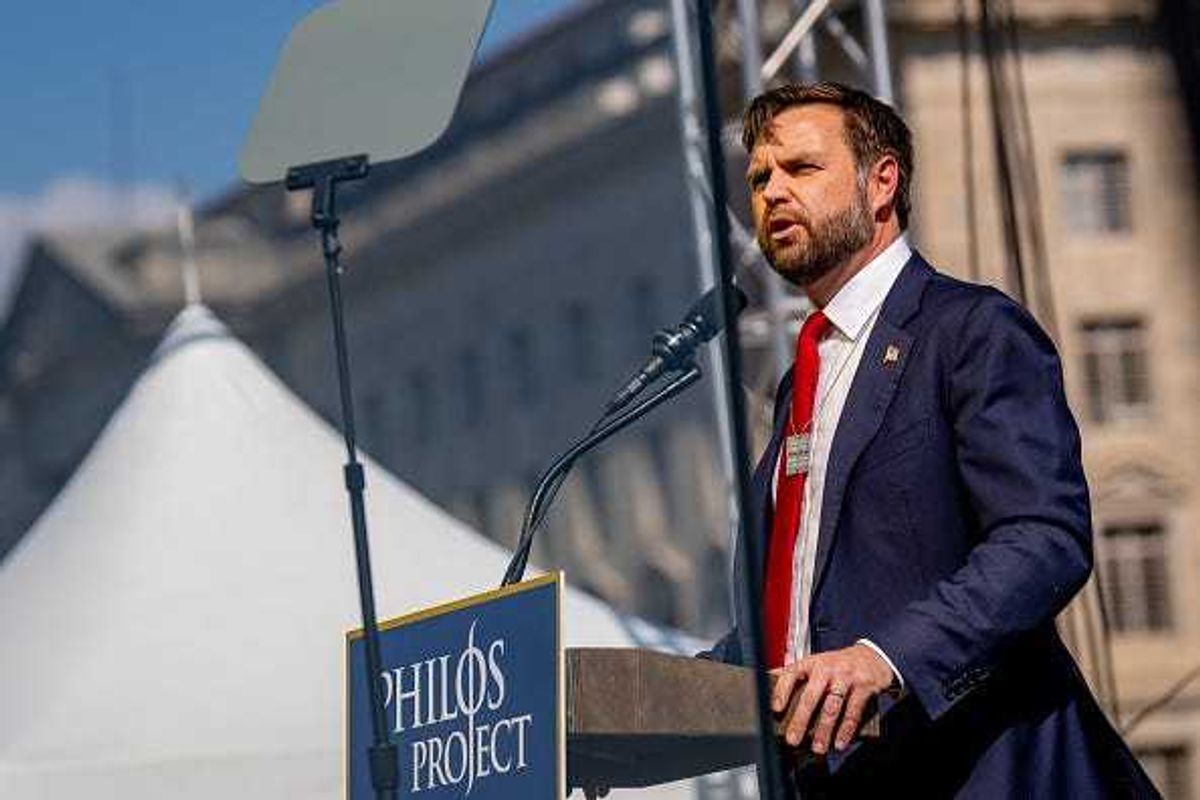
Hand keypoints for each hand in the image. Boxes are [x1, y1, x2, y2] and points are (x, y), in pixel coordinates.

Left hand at [771, 643, 893, 754]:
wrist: (872, 656)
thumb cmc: (838, 664)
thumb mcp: (816, 663)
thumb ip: (796, 673)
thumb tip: (766, 681)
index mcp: (811, 663)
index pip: (792, 674)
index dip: (782, 691)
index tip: (775, 709)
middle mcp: (827, 668)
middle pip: (811, 696)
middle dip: (800, 720)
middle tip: (792, 739)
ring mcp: (846, 677)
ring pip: (832, 707)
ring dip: (824, 730)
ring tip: (817, 748)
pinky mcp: (864, 687)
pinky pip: (854, 711)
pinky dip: (846, 730)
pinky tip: (839, 743)